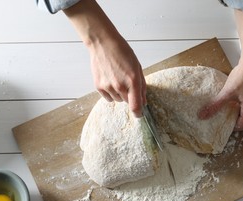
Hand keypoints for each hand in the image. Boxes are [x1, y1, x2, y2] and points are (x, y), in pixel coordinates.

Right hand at [64, 0, 144, 116]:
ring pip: (118, 100)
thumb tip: (143, 101)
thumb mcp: (137, 67)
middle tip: (128, 83)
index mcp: (132, 81)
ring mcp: (108, 87)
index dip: (139, 113)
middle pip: (128, 102)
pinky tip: (110, 80)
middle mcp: (120, 86)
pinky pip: (108, 98)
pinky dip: (111, 92)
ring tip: (118, 78)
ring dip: (120, 94)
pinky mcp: (99, 86)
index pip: (136, 106)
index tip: (140, 114)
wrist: (103, 44)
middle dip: (130, 96)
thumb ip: (142, 86)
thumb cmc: (122, 52)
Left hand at [198, 58, 242, 130]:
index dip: (229, 127)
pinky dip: (236, 103)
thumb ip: (215, 105)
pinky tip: (228, 99)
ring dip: (233, 110)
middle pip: (242, 119)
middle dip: (230, 119)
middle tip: (217, 119)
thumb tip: (202, 116)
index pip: (240, 126)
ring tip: (221, 109)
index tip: (218, 125)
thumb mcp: (227, 93)